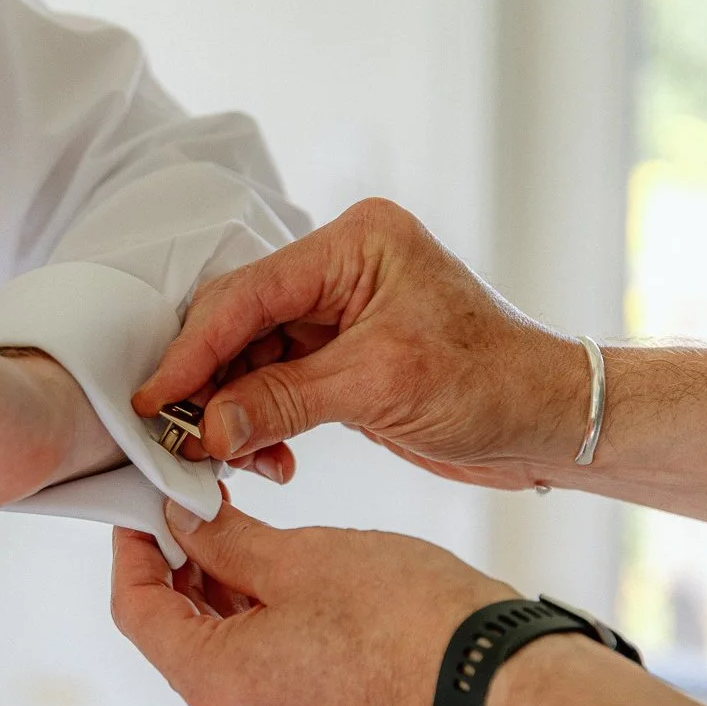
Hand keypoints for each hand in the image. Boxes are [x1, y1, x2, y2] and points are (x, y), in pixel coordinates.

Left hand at [109, 500, 517, 705]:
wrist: (500, 683)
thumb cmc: (410, 619)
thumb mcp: (300, 558)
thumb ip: (225, 540)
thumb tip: (184, 520)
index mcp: (219, 686)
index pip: (138, 614)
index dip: (135, 552)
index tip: (146, 510)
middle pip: (179, 641)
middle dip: (182, 572)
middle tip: (197, 511)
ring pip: (226, 661)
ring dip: (225, 602)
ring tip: (246, 539)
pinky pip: (269, 683)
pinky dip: (263, 634)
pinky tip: (288, 588)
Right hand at [133, 198, 587, 489]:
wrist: (552, 422)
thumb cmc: (494, 384)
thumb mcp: (379, 388)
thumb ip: (283, 400)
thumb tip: (207, 426)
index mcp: (355, 244)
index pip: (248, 293)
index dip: (193, 350)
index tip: (154, 400)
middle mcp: (341, 268)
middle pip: (240, 323)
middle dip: (209, 385)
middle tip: (179, 438)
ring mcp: (340, 313)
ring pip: (251, 359)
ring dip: (234, 414)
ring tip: (229, 460)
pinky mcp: (341, 356)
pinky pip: (276, 384)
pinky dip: (262, 424)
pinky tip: (266, 459)